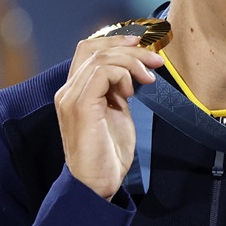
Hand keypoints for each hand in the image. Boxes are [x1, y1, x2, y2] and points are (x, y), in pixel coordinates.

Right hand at [55, 35, 161, 199]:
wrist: (95, 185)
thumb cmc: (107, 154)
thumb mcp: (116, 114)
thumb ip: (118, 91)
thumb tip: (134, 72)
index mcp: (76, 90)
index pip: (89, 49)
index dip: (116, 40)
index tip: (143, 44)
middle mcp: (68, 90)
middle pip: (96, 48)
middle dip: (131, 49)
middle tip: (156, 61)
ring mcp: (71, 97)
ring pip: (102, 58)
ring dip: (132, 62)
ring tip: (149, 79)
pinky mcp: (80, 106)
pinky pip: (102, 73)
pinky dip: (123, 74)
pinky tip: (134, 91)